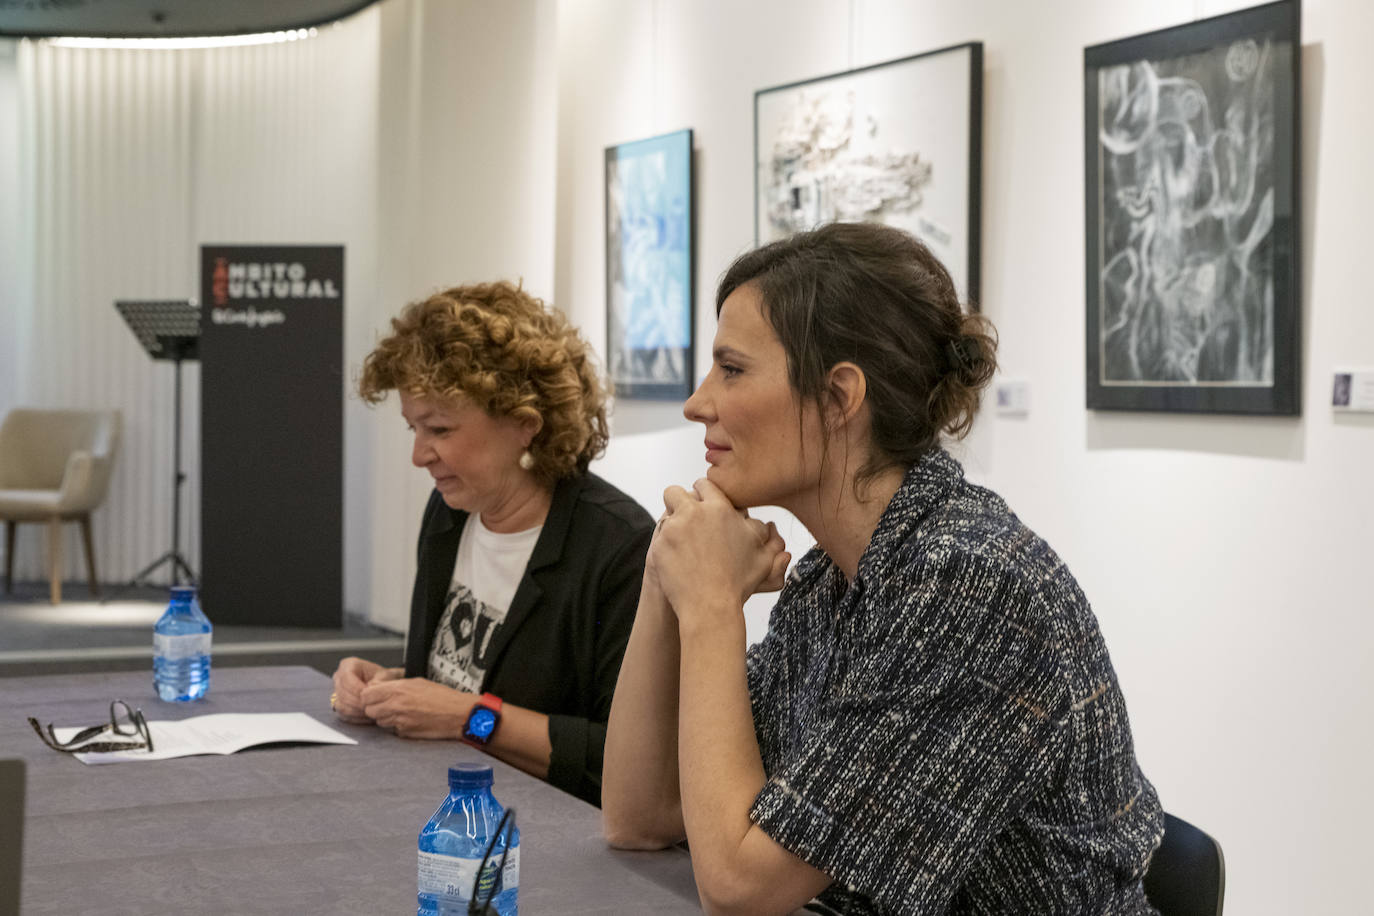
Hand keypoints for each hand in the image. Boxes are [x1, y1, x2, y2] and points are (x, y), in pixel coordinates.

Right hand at [331, 657, 400, 723]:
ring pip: (341, 705)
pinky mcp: (339, 704)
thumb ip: (377, 682)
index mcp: (348, 665)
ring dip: (356, 711)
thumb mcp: (385, 676)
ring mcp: (337, 691)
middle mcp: (339, 677)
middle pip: (342, 693)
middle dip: (357, 702)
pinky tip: (367, 716)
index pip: (347, 677)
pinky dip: (355, 717)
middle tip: (370, 707)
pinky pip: (343, 714)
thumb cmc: (383, 678)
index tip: (368, 696)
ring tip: (370, 712)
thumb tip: (368, 689)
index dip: (356, 688)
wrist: (383, 686)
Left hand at [359, 678, 472, 739]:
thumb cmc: (443, 697)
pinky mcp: (404, 733)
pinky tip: (410, 720)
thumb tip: (381, 688)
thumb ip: (396, 686)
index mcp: (398, 690)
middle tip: (386, 705)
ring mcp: (399, 721)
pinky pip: (392, 730)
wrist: (458, 714)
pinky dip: (397, 726)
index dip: (369, 695)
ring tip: (401, 712)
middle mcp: (395, 706)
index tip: (375, 695)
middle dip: (375, 708)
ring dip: (385, 718)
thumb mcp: (418, 682)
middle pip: (369, 710)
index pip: (366, 695)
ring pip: (379, 721)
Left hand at [651, 478, 789, 618]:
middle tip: (684, 519)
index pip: (704, 485)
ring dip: (671, 522)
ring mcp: (674, 529)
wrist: (711, 606)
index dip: (702, 494)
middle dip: (679, 503)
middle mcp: (695, 513)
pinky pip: (658, 536)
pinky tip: (675, 558)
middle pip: (675, 492)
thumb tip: (771, 527)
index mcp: (720, 509)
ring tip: (679, 538)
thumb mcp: (762, 558)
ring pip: (665, 513)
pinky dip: (665, 544)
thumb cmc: (739, 583)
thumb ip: (768, 538)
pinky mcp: (659, 545)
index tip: (701, 505)